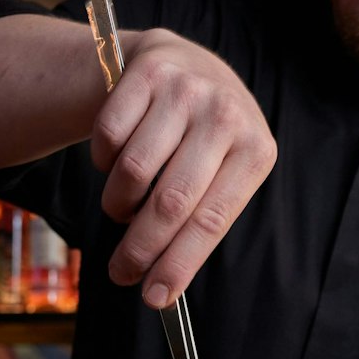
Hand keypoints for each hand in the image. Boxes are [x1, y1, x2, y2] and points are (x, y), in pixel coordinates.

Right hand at [90, 28, 275, 308]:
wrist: (184, 62)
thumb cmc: (205, 136)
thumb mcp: (224, 167)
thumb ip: (202, 218)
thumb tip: (161, 287)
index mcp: (255, 150)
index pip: (212, 220)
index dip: (180, 263)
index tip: (155, 297)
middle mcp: (225, 116)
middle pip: (171, 201)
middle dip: (141, 249)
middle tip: (121, 273)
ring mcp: (186, 90)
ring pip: (133, 171)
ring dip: (119, 203)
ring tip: (124, 206)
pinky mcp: (148, 71)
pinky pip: (108, 136)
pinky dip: (103, 161)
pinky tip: (115, 160)